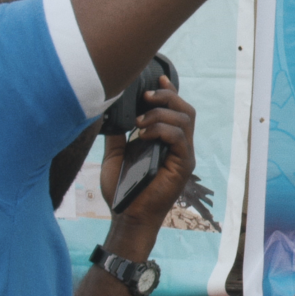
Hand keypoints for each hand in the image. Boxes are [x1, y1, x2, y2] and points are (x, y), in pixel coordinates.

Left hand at [100, 76, 196, 231]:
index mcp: (168, 141)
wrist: (126, 216)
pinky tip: (143, 134)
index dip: (170, 91)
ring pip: (185, 120)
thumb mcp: (116, 154)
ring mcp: (184, 156)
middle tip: (146, 97)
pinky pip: (180, 138)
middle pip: (186, 110)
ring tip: (139, 121)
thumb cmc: (123, 189)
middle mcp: (181, 146)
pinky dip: (161, 130)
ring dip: (160, 114)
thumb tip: (109, 110)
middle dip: (167, 97)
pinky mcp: (183, 166)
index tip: (158, 79)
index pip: (177, 110)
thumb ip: (117, 133)